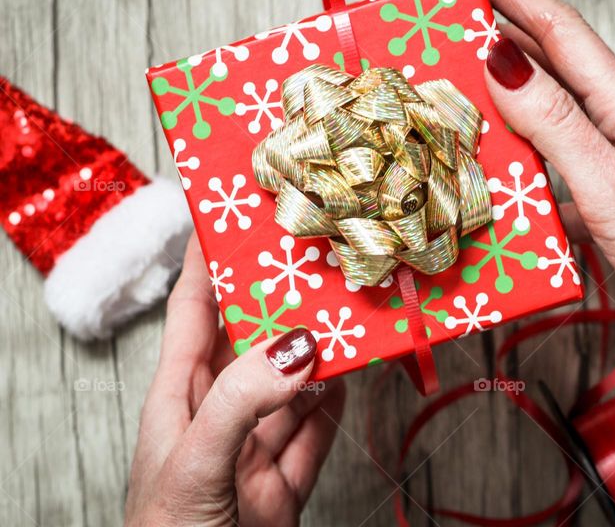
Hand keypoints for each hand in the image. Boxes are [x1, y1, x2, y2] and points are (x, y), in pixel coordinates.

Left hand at [125, 234, 344, 526]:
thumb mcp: (196, 460)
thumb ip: (243, 400)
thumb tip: (301, 344)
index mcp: (179, 396)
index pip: (196, 311)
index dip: (211, 262)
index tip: (236, 216)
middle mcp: (219, 411)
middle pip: (255, 339)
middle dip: (285, 300)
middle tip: (319, 256)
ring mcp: (255, 445)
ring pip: (295, 382)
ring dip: (321, 350)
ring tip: (350, 306)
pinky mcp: (286, 479)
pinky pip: (318, 428)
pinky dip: (338, 400)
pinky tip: (354, 370)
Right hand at [456, 0, 614, 389]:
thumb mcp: (612, 185)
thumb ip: (556, 124)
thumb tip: (501, 60)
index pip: (560, 32)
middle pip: (556, 66)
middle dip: (503, 34)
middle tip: (452, 22)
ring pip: (556, 116)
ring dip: (511, 97)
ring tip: (464, 88)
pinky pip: (562, 167)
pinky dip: (527, 160)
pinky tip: (504, 173)